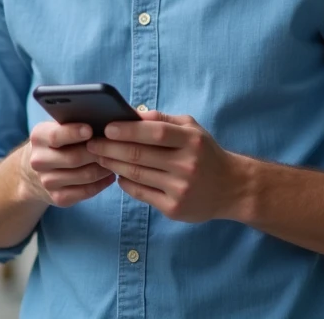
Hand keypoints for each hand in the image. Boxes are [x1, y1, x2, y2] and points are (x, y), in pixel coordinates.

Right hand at [19, 121, 115, 208]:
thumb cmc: (57, 143)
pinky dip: (102, 183)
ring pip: (85, 176)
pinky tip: (109, 175)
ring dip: (104, 168)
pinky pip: (86, 191)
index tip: (90, 129)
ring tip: (115, 160)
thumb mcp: (57, 128)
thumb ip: (73, 123)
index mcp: (38, 138)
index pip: (55, 135)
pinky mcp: (58, 198)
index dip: (74, 132)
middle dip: (98, 152)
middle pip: (75, 157)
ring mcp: (47, 181)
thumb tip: (102, 120)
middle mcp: (39, 161)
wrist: (34, 172)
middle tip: (115, 146)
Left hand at [87, 111, 242, 222]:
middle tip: (91, 143)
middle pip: (140, 155)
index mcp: (191, 140)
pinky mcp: (174, 208)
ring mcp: (180, 188)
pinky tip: (117, 175)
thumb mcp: (192, 129)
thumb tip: (132, 114)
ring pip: (137, 174)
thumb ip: (163, 119)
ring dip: (113, 165)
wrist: (232, 188)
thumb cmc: (206, 153)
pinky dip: (125, 183)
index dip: (128, 130)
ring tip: (99, 157)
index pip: (155, 133)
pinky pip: (142, 193)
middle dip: (110, 148)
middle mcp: (187, 164)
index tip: (106, 127)